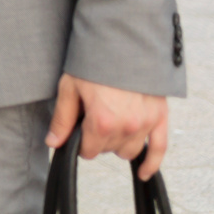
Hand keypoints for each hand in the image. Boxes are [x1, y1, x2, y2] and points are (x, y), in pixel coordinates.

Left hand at [46, 73, 167, 179]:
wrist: (123, 41)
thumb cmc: (93, 61)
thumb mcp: (69, 87)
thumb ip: (62, 119)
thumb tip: (53, 143)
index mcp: (101, 121)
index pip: (88, 150)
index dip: (80, 143)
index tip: (77, 132)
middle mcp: (126, 126)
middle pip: (108, 150)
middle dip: (98, 139)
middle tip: (92, 119)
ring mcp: (145, 123)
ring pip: (129, 150)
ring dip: (118, 143)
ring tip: (111, 124)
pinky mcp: (160, 117)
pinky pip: (159, 149)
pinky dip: (151, 163)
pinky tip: (143, 172)